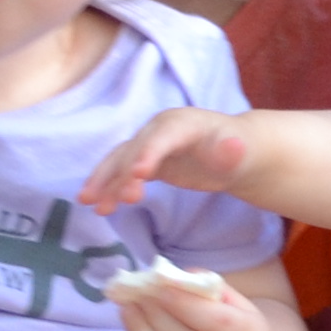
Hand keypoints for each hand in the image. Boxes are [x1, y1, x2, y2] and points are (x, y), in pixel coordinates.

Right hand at [80, 108, 257, 213]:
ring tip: (92, 204)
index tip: (139, 173)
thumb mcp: (238, 151)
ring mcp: (149, 145)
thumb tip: (234, 147)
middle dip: (125, 173)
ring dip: (105, 182)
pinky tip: (99, 207)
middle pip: (135, 150)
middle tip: (125, 198)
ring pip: (120, 161)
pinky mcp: (145, 161)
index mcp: (182, 123)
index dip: (149, 153)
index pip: (162, 137)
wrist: (233, 150)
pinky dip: (109, 188)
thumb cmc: (237, 149)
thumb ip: (232, 151)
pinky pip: (121, 174)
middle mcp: (159, 130)